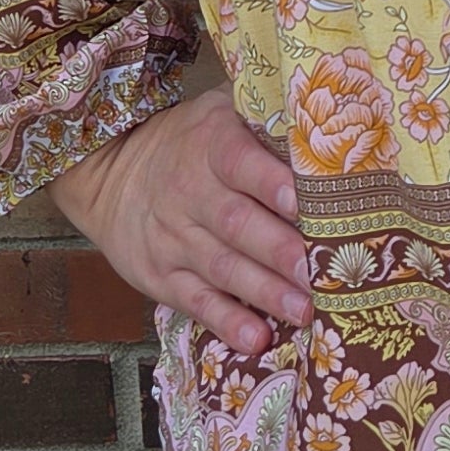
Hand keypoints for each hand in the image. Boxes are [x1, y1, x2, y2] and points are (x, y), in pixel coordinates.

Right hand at [51, 87, 309, 359]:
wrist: (112, 173)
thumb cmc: (192, 142)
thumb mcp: (222, 111)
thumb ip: (268, 117)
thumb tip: (336, 128)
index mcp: (211, 145)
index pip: (239, 161)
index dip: (271, 183)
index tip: (304, 202)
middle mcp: (190, 191)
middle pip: (237, 223)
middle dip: (281, 251)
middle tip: (322, 273)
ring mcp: (173, 238)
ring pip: (222, 267)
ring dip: (265, 292)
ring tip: (305, 311)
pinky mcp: (161, 276)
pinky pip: (195, 301)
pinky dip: (226, 322)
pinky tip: (256, 338)